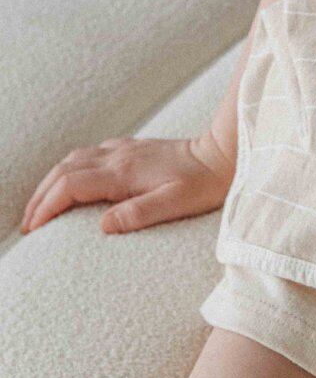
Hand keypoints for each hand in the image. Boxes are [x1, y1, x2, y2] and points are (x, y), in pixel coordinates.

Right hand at [19, 132, 235, 236]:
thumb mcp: (174, 205)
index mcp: (123, 172)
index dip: (46, 206)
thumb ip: (138, 214)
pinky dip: (71, 168)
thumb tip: (102, 226)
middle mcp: (119, 156)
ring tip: (41, 206)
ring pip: (75, 158)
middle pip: (64, 169)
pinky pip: (91, 153)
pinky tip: (73, 182)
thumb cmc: (203, 184)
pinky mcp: (134, 148)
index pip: (70, 185)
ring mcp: (126, 149)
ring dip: (52, 181)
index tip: (33, 229)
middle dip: (41, 195)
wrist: (224, 154)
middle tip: (28, 223)